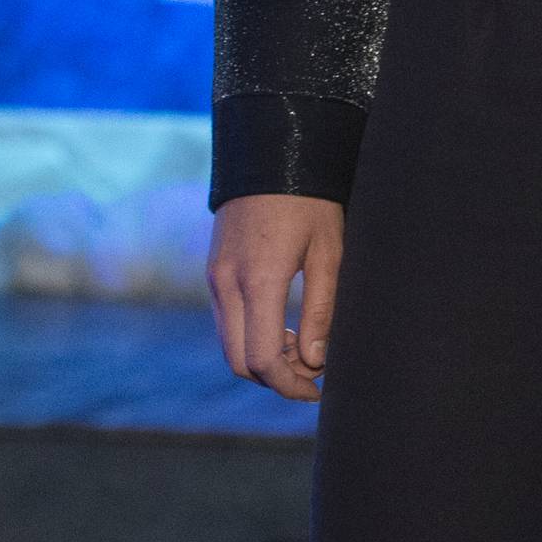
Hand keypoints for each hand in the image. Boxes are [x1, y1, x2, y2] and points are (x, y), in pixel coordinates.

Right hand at [208, 193, 345, 400]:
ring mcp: (214, 277)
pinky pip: (226, 321)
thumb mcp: (328, 253)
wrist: (271, 152)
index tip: (318, 389)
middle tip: (313, 375)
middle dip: (275, 378)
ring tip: (302, 348)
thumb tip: (314, 362)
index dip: (289, 385)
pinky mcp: (213, 270)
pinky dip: (251, 337)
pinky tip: (282, 326)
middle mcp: (226, 284)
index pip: (261, 360)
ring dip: (262, 358)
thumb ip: (320, 311)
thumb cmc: (309, 201)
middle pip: (239, 361)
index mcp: (257, 281)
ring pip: (229, 343)